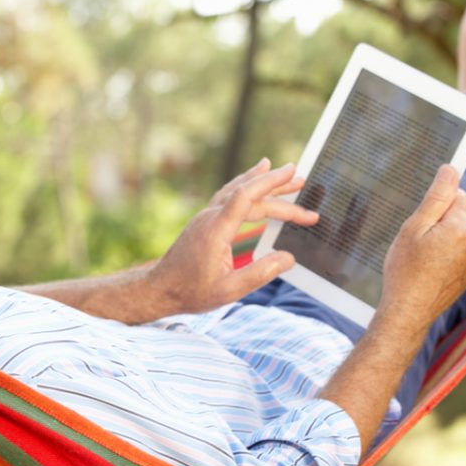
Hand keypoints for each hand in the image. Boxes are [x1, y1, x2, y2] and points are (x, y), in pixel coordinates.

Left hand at [146, 158, 318, 315]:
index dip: (271, 183)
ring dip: (263, 182)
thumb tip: (289, 258)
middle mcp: (210, 217)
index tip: (292, 173)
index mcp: (216, 230)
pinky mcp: (206, 220)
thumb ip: (260, 274)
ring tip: (288, 175)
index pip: (246, 197)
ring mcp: (206, 216)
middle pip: (250, 196)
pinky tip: (255, 177)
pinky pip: (229, 195)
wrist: (160, 289)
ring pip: (238, 191)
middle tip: (305, 186)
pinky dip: (246, 184)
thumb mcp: (229, 290)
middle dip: (280, 192)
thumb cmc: (191, 292)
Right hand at [377, 165, 465, 339]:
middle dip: (438, 222)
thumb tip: (451, 169)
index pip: (458, 196)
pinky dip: (443, 256)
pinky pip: (457, 253)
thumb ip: (436, 197)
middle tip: (415, 241)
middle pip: (458, 216)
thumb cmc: (405, 270)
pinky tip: (426, 271)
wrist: (408, 312)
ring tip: (419, 259)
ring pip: (456, 235)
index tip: (422, 214)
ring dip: (441, 239)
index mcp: (461, 228)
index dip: (437, 202)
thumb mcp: (414, 228)